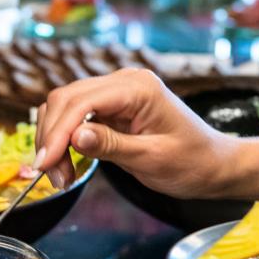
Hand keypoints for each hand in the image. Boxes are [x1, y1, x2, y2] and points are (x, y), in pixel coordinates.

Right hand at [33, 69, 258, 207]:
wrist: (213, 165)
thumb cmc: (191, 162)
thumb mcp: (152, 159)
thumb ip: (111, 146)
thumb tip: (74, 137)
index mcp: (138, 87)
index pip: (82, 102)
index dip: (57, 133)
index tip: (45, 163)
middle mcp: (124, 81)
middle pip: (66, 99)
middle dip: (52, 138)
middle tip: (52, 177)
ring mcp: (116, 92)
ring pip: (65, 107)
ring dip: (55, 140)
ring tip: (61, 176)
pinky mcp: (111, 107)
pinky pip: (76, 117)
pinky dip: (65, 140)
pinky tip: (67, 164)